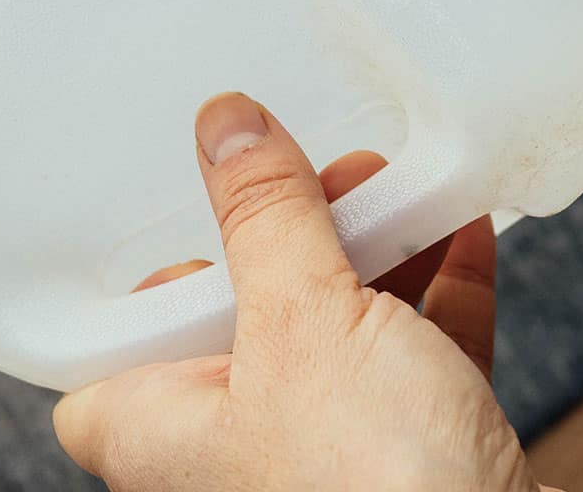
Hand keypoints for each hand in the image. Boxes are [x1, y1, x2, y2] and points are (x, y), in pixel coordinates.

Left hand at [53, 92, 553, 491]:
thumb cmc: (373, 485)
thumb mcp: (303, 319)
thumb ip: (263, 216)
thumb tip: (226, 127)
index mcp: (161, 430)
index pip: (117, 340)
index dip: (160, 265)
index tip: (206, 196)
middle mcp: (232, 446)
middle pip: (246, 309)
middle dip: (301, 229)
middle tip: (334, 173)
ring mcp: (325, 449)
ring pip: (338, 325)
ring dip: (380, 248)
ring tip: (407, 188)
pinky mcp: (407, 450)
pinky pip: (414, 349)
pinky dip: (440, 288)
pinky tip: (465, 229)